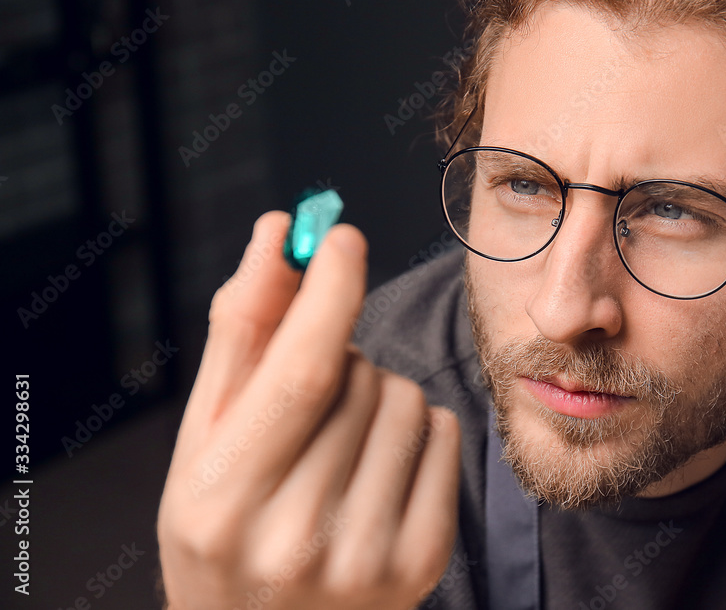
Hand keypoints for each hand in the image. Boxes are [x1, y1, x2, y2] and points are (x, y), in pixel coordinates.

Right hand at [157, 212, 460, 609]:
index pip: (303, 368)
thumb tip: (277, 237)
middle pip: (359, 375)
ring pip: (407, 398)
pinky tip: (379, 468)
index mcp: (222, 500)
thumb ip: (241, 336)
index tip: (341, 236)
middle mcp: (296, 536)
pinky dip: (418, 429)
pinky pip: (447, 435)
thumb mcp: (204, 440)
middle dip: (340, 356)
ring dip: (378, 393)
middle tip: (310, 404)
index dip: (330, 288)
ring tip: (340, 443)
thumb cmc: (225, 529)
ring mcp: (366, 557)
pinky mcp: (421, 563)